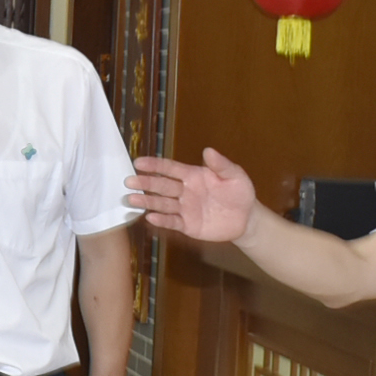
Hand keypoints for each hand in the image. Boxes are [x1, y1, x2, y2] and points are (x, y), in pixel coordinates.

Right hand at [126, 149, 255, 243]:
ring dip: (147, 202)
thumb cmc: (240, 193)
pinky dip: (162, 220)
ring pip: (162, 204)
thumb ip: (221, 165)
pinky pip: (172, 222)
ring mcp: (185, 209)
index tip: (139, 162)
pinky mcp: (188, 225)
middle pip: (161, 186)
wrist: (246, 218)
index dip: (155, 165)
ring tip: (131, 200)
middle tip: (129, 181)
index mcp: (193, 175)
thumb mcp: (235, 176)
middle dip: (145, 183)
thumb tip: (208, 150)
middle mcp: (185, 191)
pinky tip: (150, 218)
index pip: (170, 168)